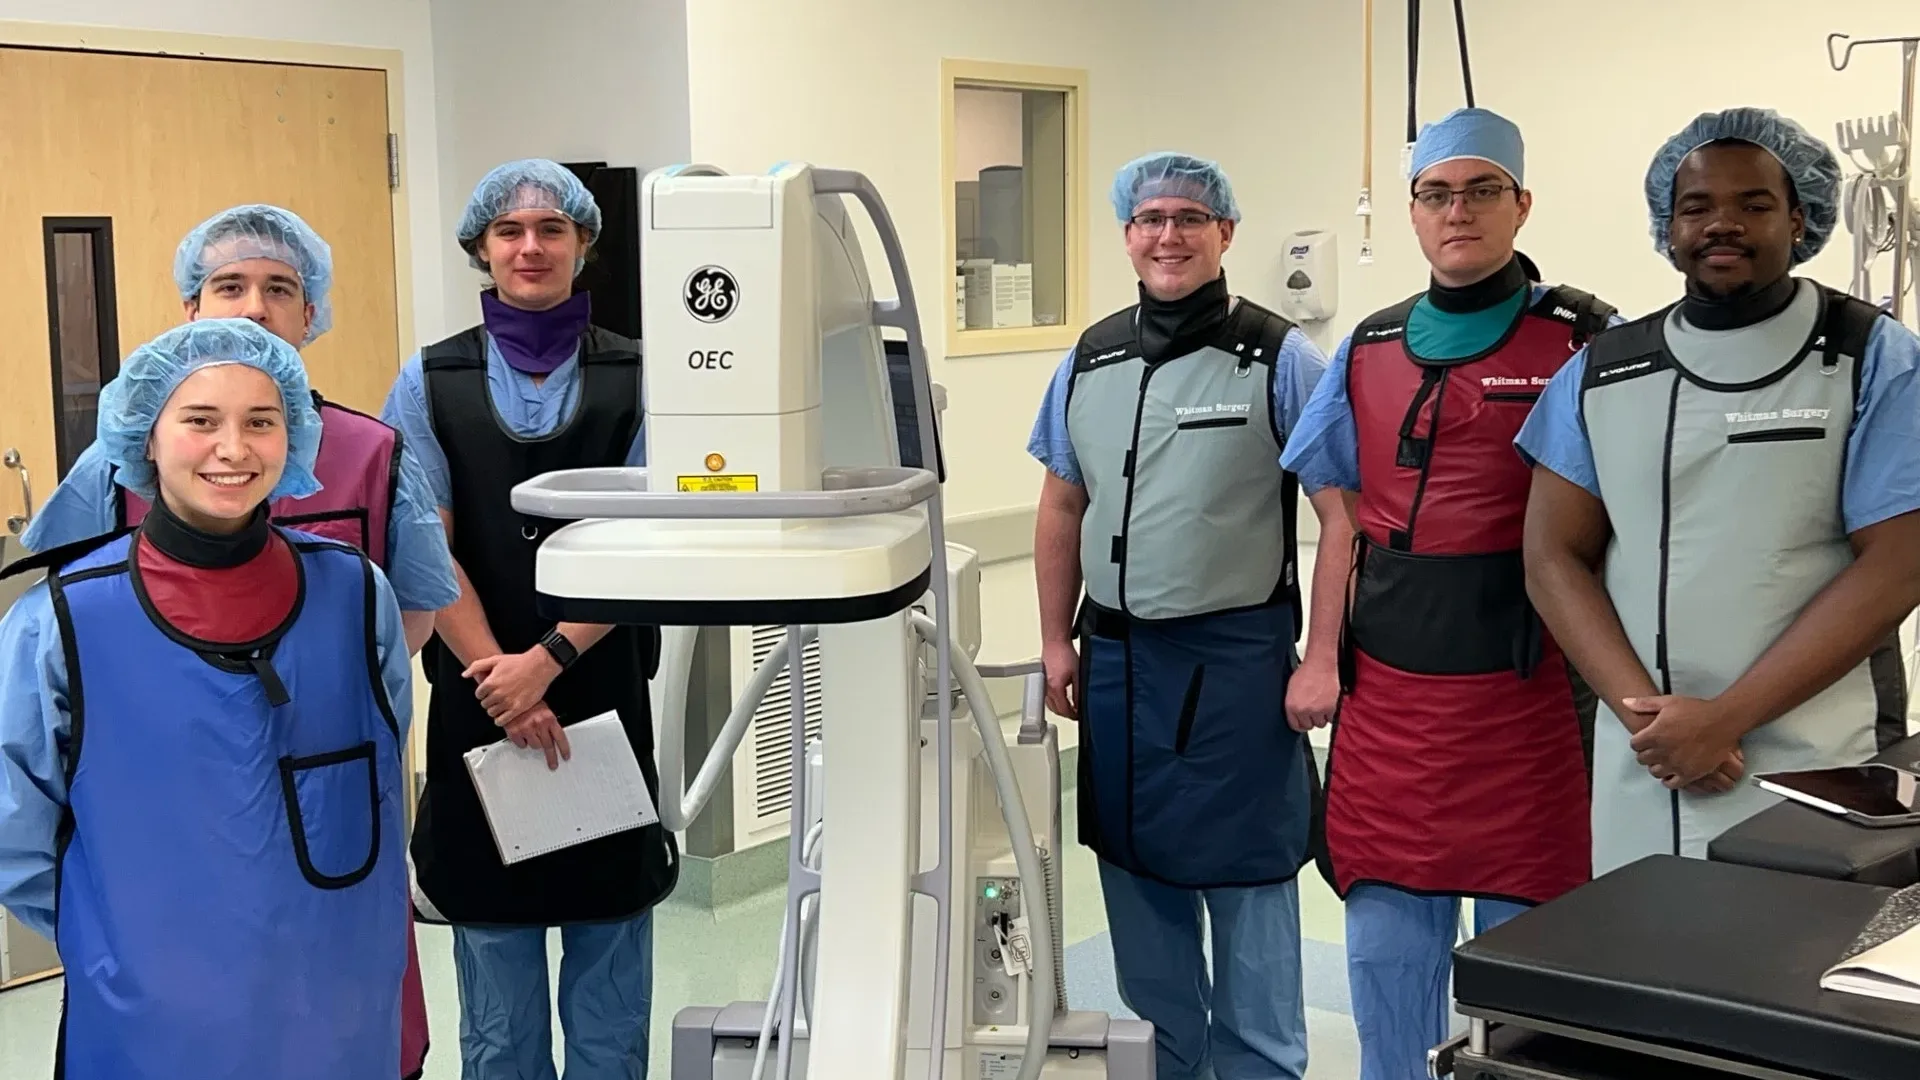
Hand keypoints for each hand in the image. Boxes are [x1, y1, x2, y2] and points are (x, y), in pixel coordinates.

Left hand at [465, 648, 562, 722]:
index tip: (489, 691)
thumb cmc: (518, 662)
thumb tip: (464, 675)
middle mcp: (498, 693)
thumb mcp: (495, 659)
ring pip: (492, 713)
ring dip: (495, 710)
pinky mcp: (517, 709)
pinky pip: (501, 721)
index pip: (478, 694)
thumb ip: (477, 666)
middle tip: (497, 697)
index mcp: (490, 682)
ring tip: (501, 704)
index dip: (483, 692)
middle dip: (489, 701)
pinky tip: (504, 714)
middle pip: (484, 704)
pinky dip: (500, 720)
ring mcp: (507, 702)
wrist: (539, 666)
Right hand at [502, 702, 570, 770]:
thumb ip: (549, 723)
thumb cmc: (528, 703)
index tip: (565, 757)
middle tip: (553, 764)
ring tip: (532, 733)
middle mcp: (539, 724)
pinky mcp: (515, 732)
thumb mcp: (544, 709)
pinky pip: (522, 745)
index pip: (560, 737)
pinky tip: (522, 734)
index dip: (564, 749)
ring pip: (535, 746)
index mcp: (548, 718)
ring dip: (535, 743)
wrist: (510, 697)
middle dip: (551, 757)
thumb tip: (554, 738)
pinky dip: (523, 742)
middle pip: (548, 746)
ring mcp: (527, 729)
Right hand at [1041, 641, 1079, 719]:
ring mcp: (1043, 685)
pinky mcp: (1042, 681)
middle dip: (1066, 714)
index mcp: (1056, 688)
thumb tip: (1080, 704)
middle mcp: (1047, 689)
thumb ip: (1078, 692)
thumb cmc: (1064, 653)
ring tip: (1069, 708)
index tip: (1078, 716)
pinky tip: (1060, 699)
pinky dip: (1054, 702)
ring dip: (1059, 709)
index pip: (1064, 709)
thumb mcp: (1077, 674)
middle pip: (1056, 709)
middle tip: (1075, 714)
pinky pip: (1047, 697)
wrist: (1055, 642)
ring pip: (1049, 705)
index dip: (1073, 715)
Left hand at [1285, 655, 1338, 731]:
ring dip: (1321, 718)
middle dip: (1311, 720)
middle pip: (1308, 726)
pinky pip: (1330, 719)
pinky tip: (1327, 705)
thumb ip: (1292, 704)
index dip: (1300, 724)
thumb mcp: (1291, 690)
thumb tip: (1295, 715)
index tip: (1302, 723)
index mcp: (1291, 706)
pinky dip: (1330, 714)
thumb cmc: (1306, 673)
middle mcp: (1304, 710)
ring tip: (1320, 708)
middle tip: (1313, 713)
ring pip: (1320, 724)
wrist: (1320, 665)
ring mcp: (1317, 710)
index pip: (1295, 726)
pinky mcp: (1330, 708)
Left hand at [1623, 695, 1746, 789]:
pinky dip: (1668, 780)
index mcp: (1654, 734)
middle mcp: (1662, 751)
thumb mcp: (1668, 702)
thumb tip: (1625, 702)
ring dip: (1656, 766)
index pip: (1634, 745)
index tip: (1645, 740)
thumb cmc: (1695, 710)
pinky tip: (1671, 773)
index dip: (1638, 742)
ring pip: (1654, 772)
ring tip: (1663, 760)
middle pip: (1642, 759)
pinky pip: (1671, 783)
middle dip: (1646, 754)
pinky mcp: (1689, 773)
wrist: (1723, 721)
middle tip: (1654, 750)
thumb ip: (1644, 704)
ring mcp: (1675, 764)